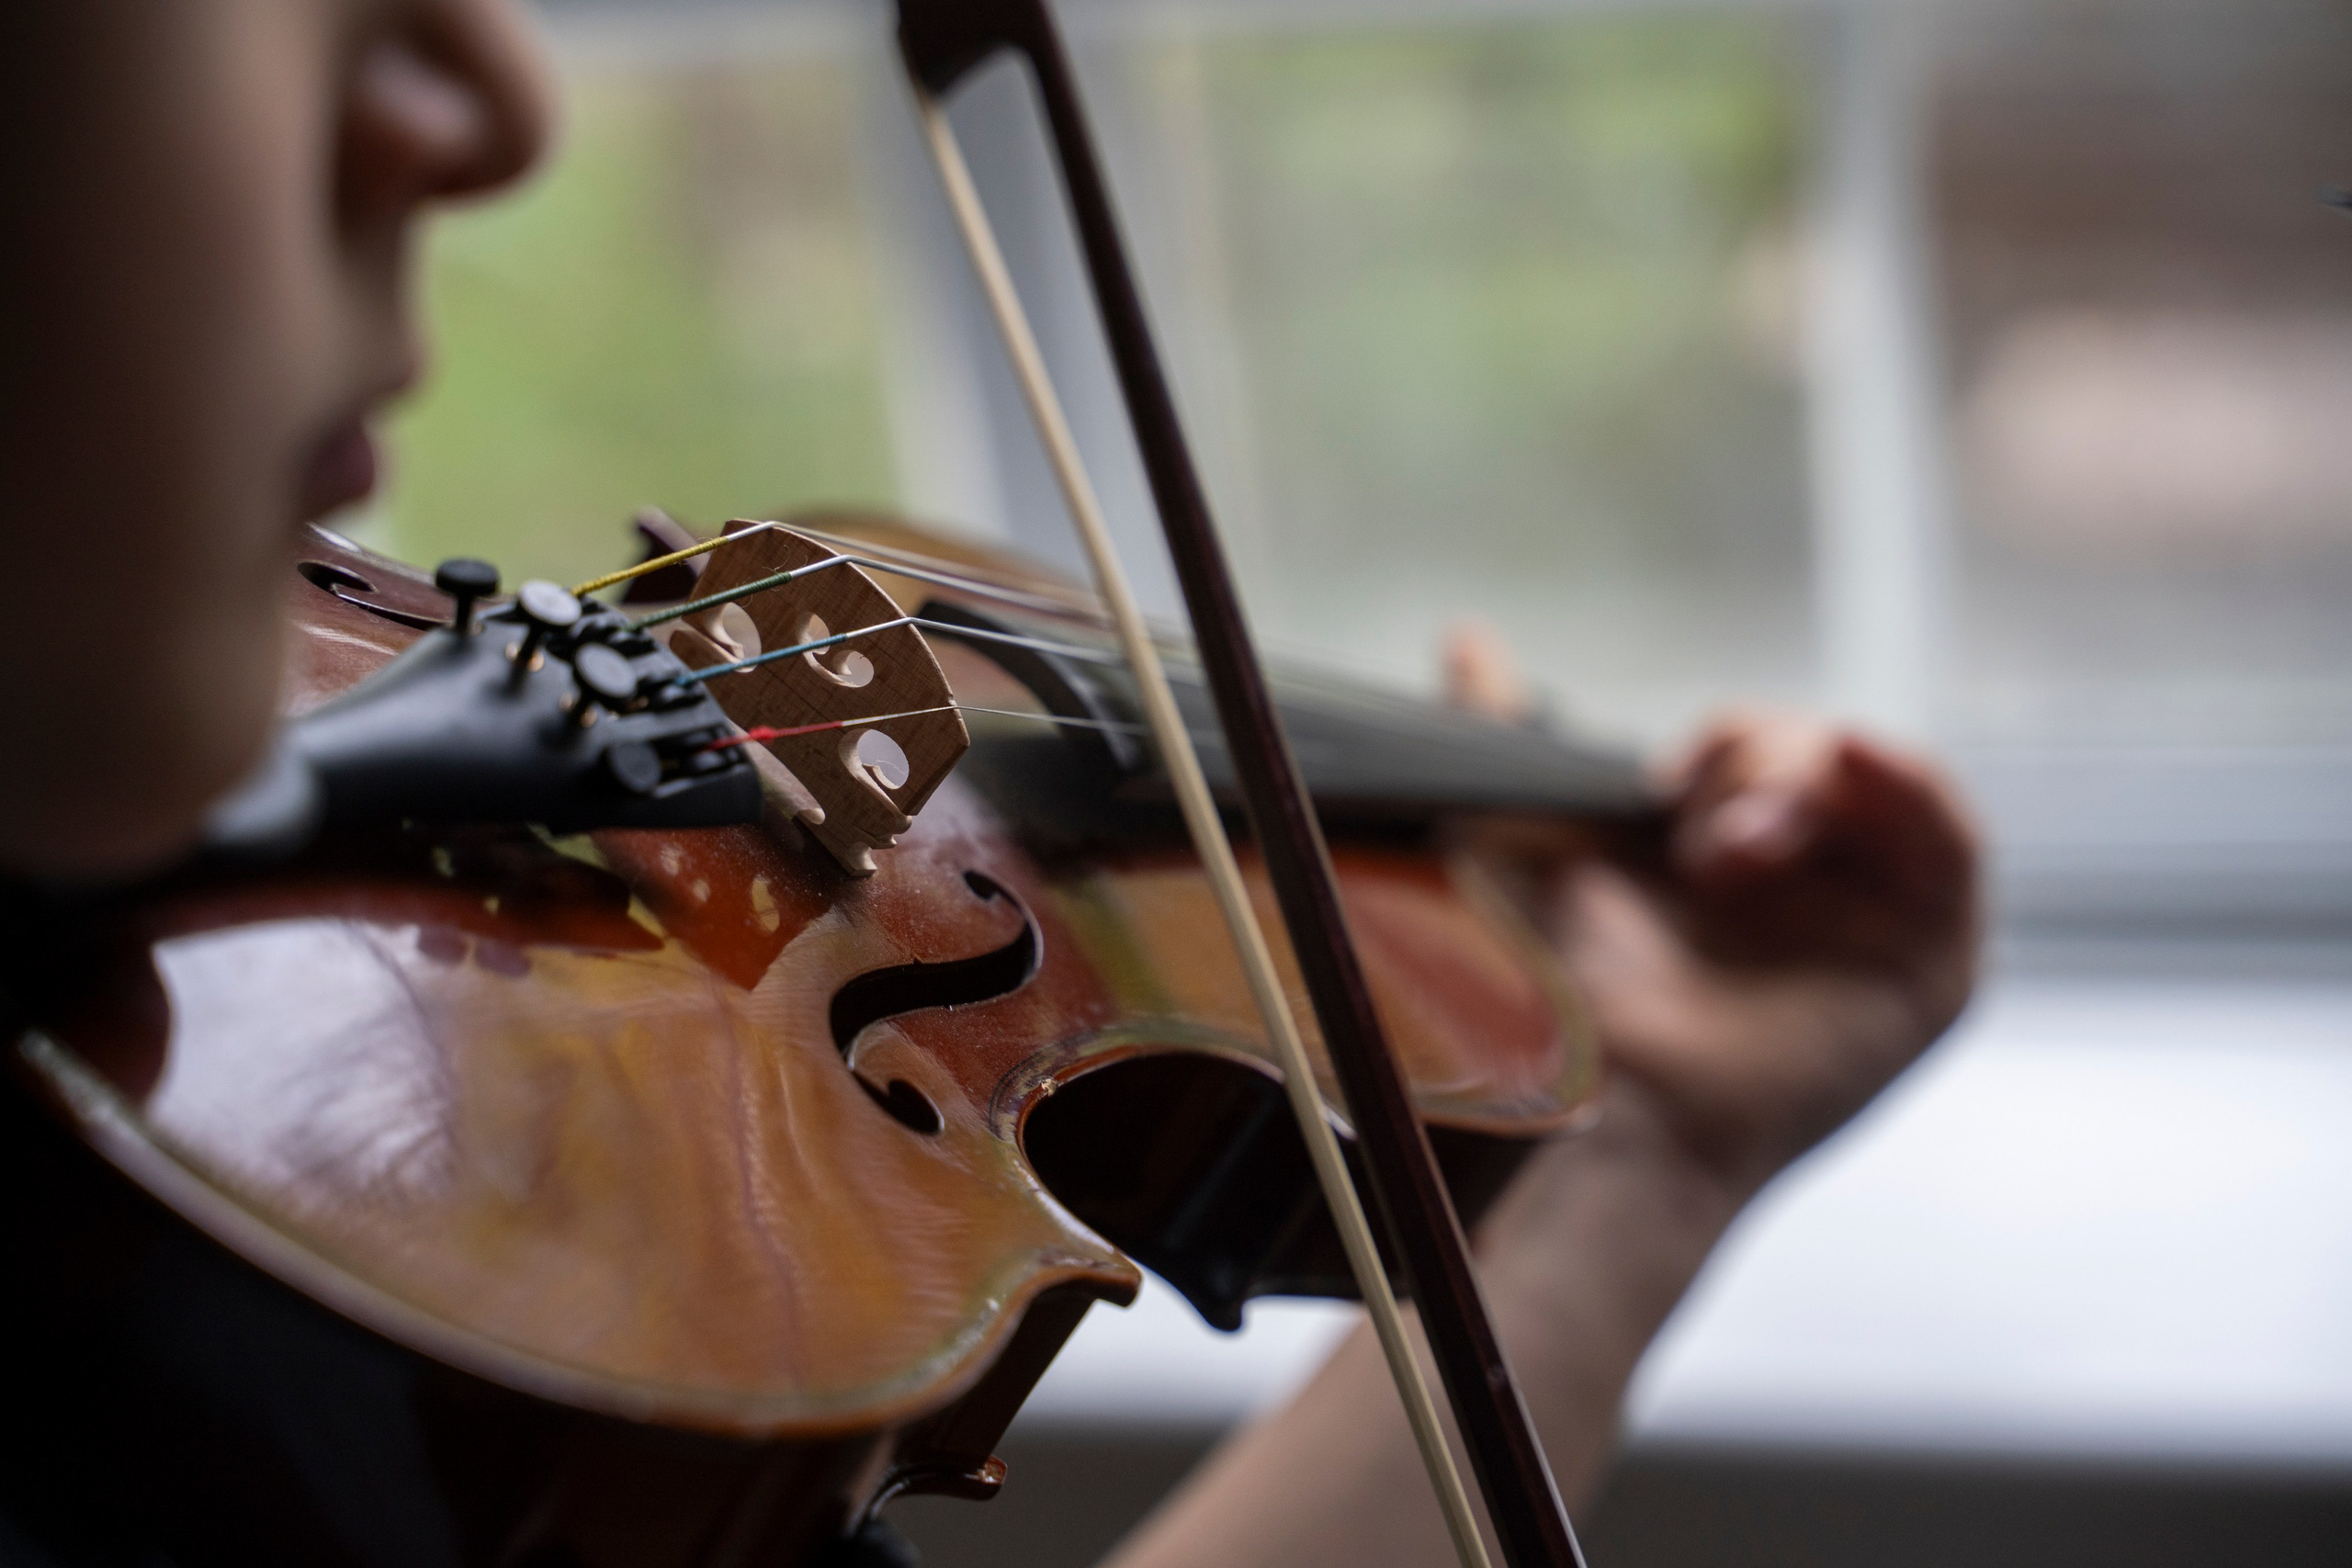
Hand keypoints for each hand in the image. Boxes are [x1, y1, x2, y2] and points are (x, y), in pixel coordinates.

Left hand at [1105, 642, 1985, 1567]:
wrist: (1600, 1100)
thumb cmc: (1549, 995)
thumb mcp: (1519, 833)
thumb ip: (1500, 728)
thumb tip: (1466, 638)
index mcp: (1719, 870)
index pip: (1760, 756)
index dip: (1724, 746)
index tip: (1662, 781)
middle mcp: (1804, 901)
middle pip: (1824, 764)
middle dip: (1759, 767)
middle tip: (1699, 834)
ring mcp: (1871, 934)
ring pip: (1883, 791)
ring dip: (1814, 782)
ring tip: (1740, 838)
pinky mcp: (1932, 973)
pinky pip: (1956, 849)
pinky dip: (1914, 788)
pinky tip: (1857, 758)